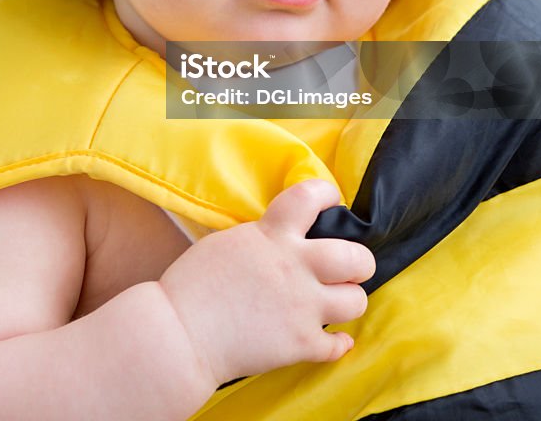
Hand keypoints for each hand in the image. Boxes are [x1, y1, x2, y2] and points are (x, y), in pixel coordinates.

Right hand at [158, 179, 375, 387]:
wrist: (180, 334)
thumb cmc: (192, 285)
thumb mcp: (230, 242)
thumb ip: (264, 238)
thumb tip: (283, 238)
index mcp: (273, 235)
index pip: (312, 197)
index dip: (328, 195)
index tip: (331, 201)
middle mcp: (295, 267)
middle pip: (355, 256)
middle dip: (360, 261)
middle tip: (350, 265)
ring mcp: (302, 307)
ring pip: (356, 301)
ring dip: (351, 300)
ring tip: (339, 301)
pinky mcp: (300, 344)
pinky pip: (337, 345)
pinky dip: (337, 344)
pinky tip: (332, 339)